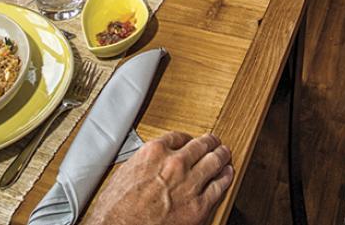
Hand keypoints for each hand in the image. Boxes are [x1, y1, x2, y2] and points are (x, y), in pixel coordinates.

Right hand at [85, 132, 233, 224]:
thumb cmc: (117, 208)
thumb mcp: (126, 173)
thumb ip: (145, 163)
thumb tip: (152, 164)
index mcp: (154, 152)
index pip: (178, 137)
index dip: (187, 138)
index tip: (190, 141)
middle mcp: (174, 164)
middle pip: (200, 145)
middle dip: (209, 143)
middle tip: (213, 142)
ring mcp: (189, 183)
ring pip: (214, 161)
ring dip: (221, 156)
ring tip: (224, 154)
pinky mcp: (199, 205)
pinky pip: (219, 186)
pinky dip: (225, 178)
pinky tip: (227, 174)